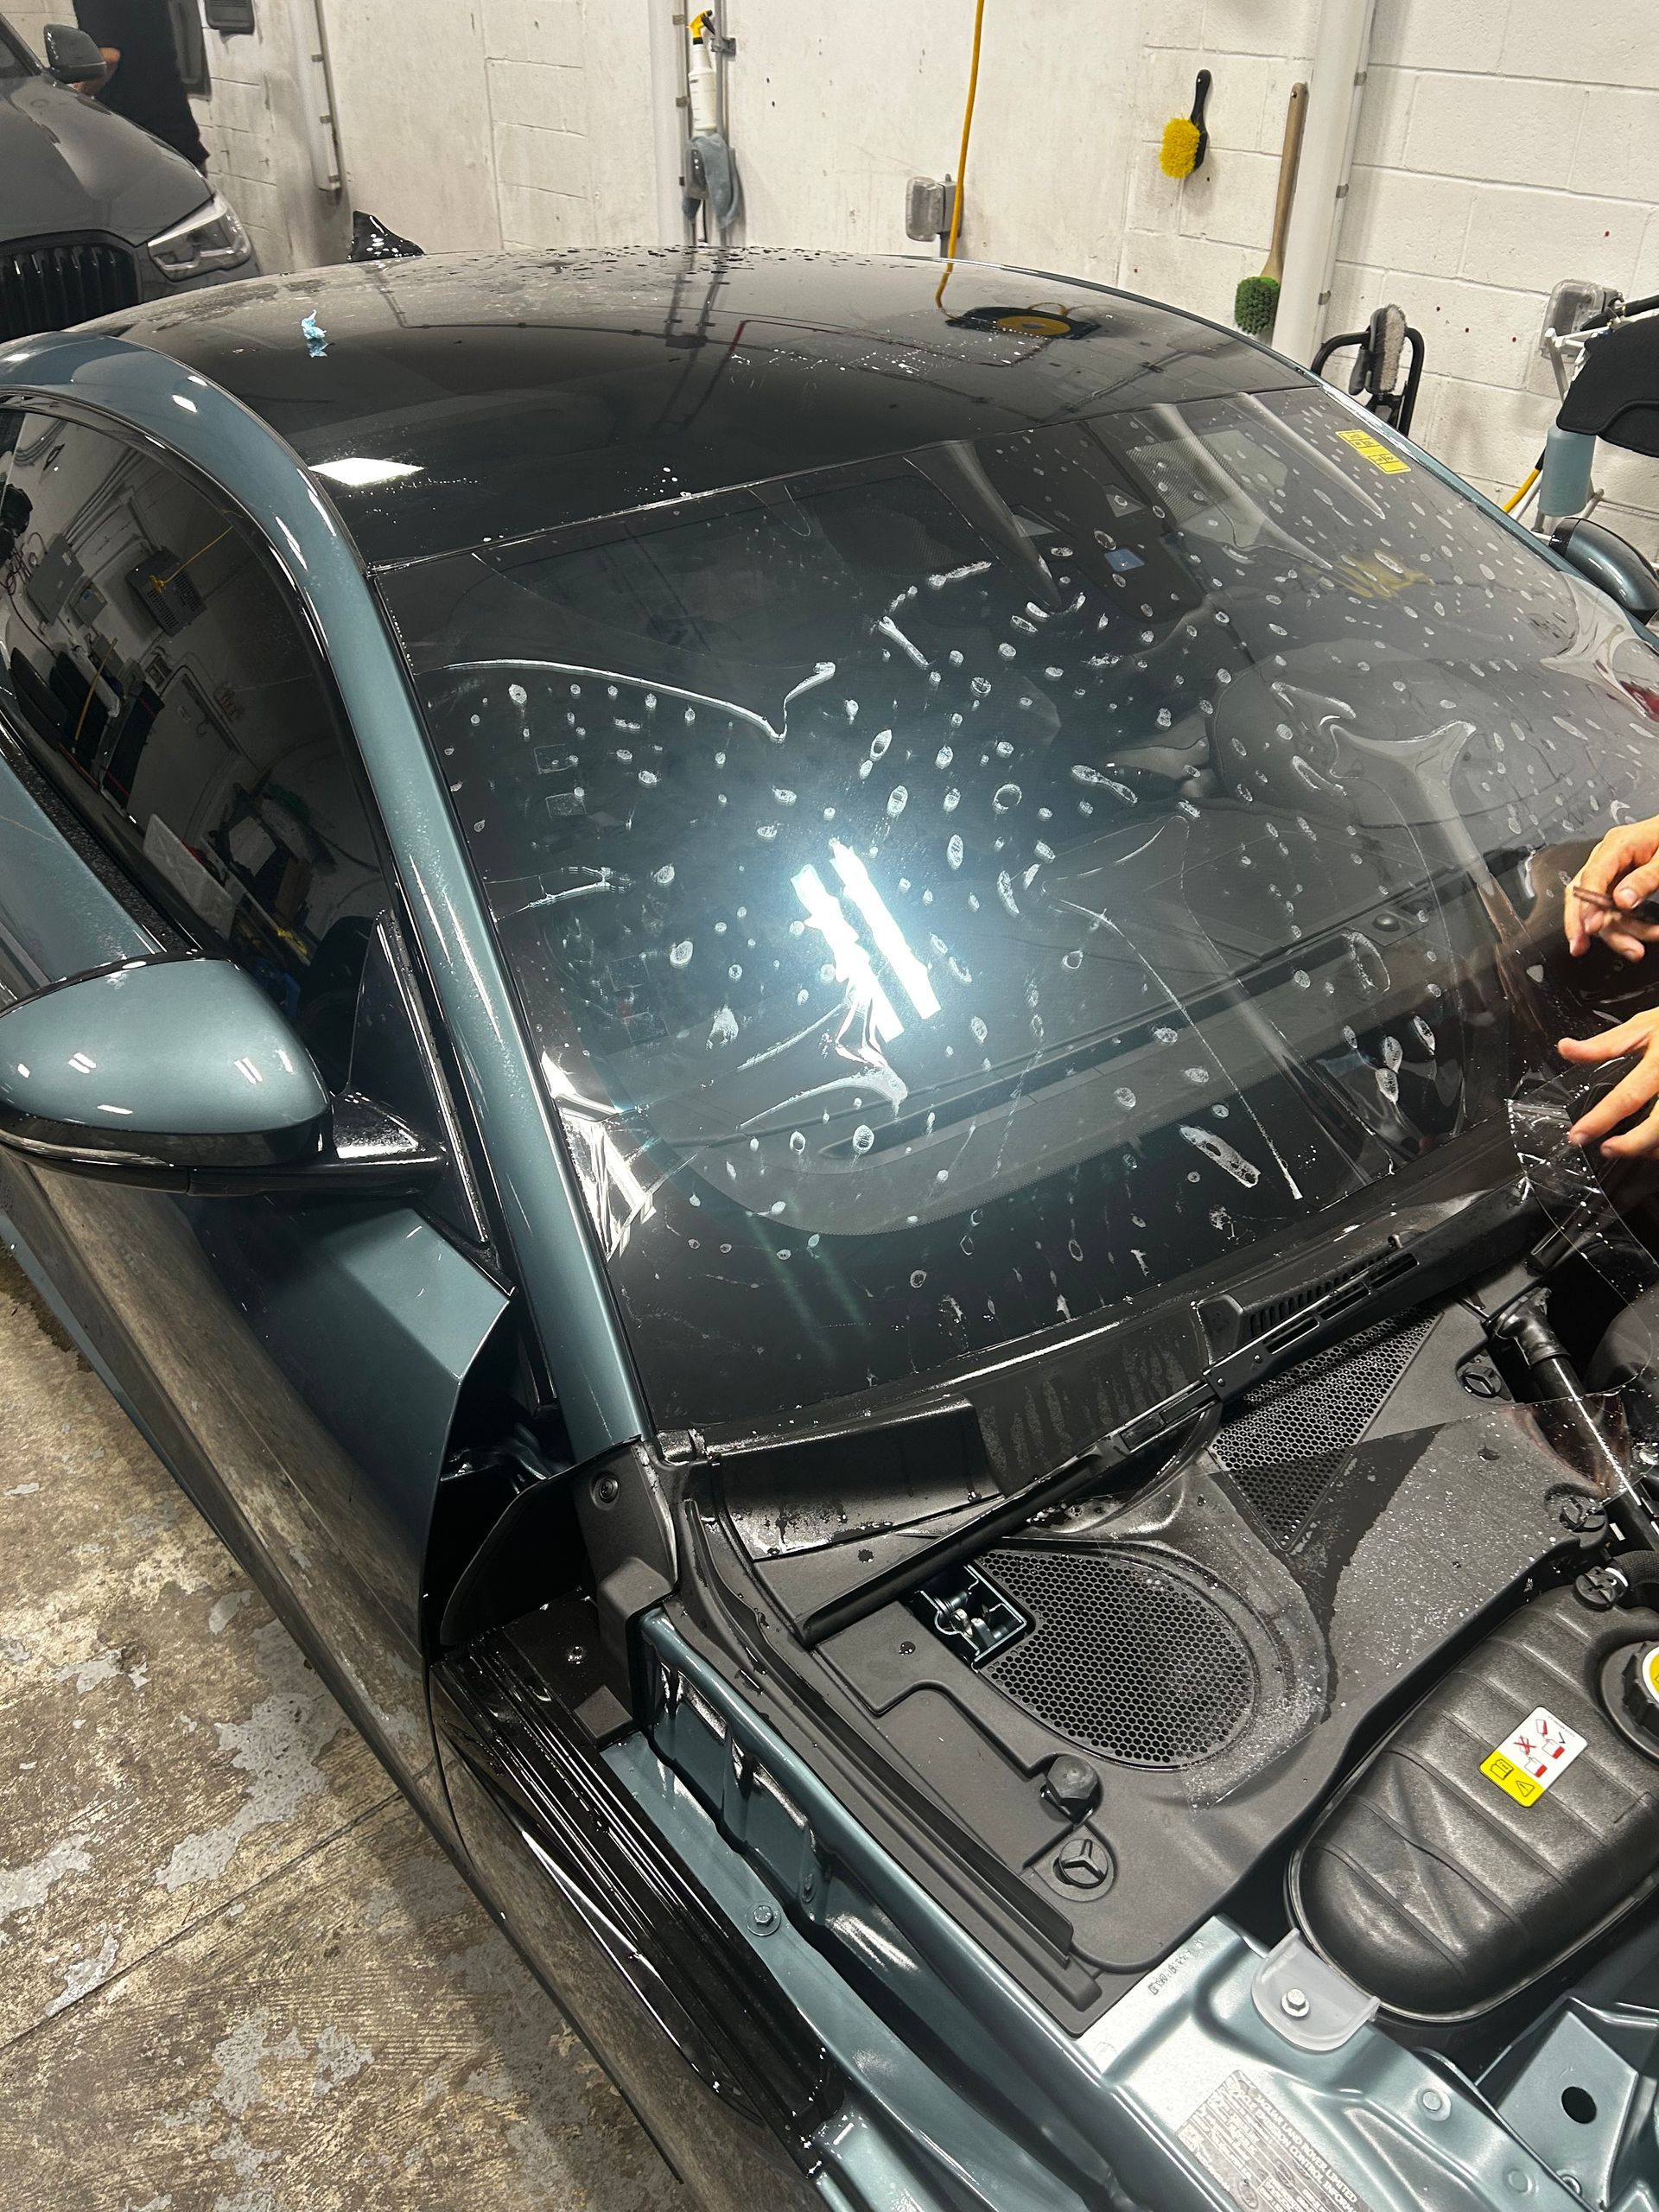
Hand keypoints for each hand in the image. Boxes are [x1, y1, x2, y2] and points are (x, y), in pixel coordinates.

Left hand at [1560, 1006, 1658, 1153]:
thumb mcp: (1644, 1024)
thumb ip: (1606, 1043)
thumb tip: (1566, 1049)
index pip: (1627, 1096)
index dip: (1600, 1120)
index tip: (1579, 1135)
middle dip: (1631, 1145)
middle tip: (1607, 1150)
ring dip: (1653, 1148)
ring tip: (1633, 1149)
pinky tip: (1656, 1145)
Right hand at [1565, 815, 1658, 959]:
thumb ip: (1645, 878)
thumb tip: (1622, 900)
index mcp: (1617, 846)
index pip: (1591, 877)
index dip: (1587, 905)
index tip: (1591, 926)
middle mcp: (1607, 861)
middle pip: (1580, 895)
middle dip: (1579, 924)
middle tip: (1579, 947)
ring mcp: (1611, 875)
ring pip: (1599, 910)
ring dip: (1615, 934)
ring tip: (1634, 949)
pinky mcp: (1619, 887)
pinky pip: (1612, 911)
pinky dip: (1623, 929)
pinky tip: (1633, 941)